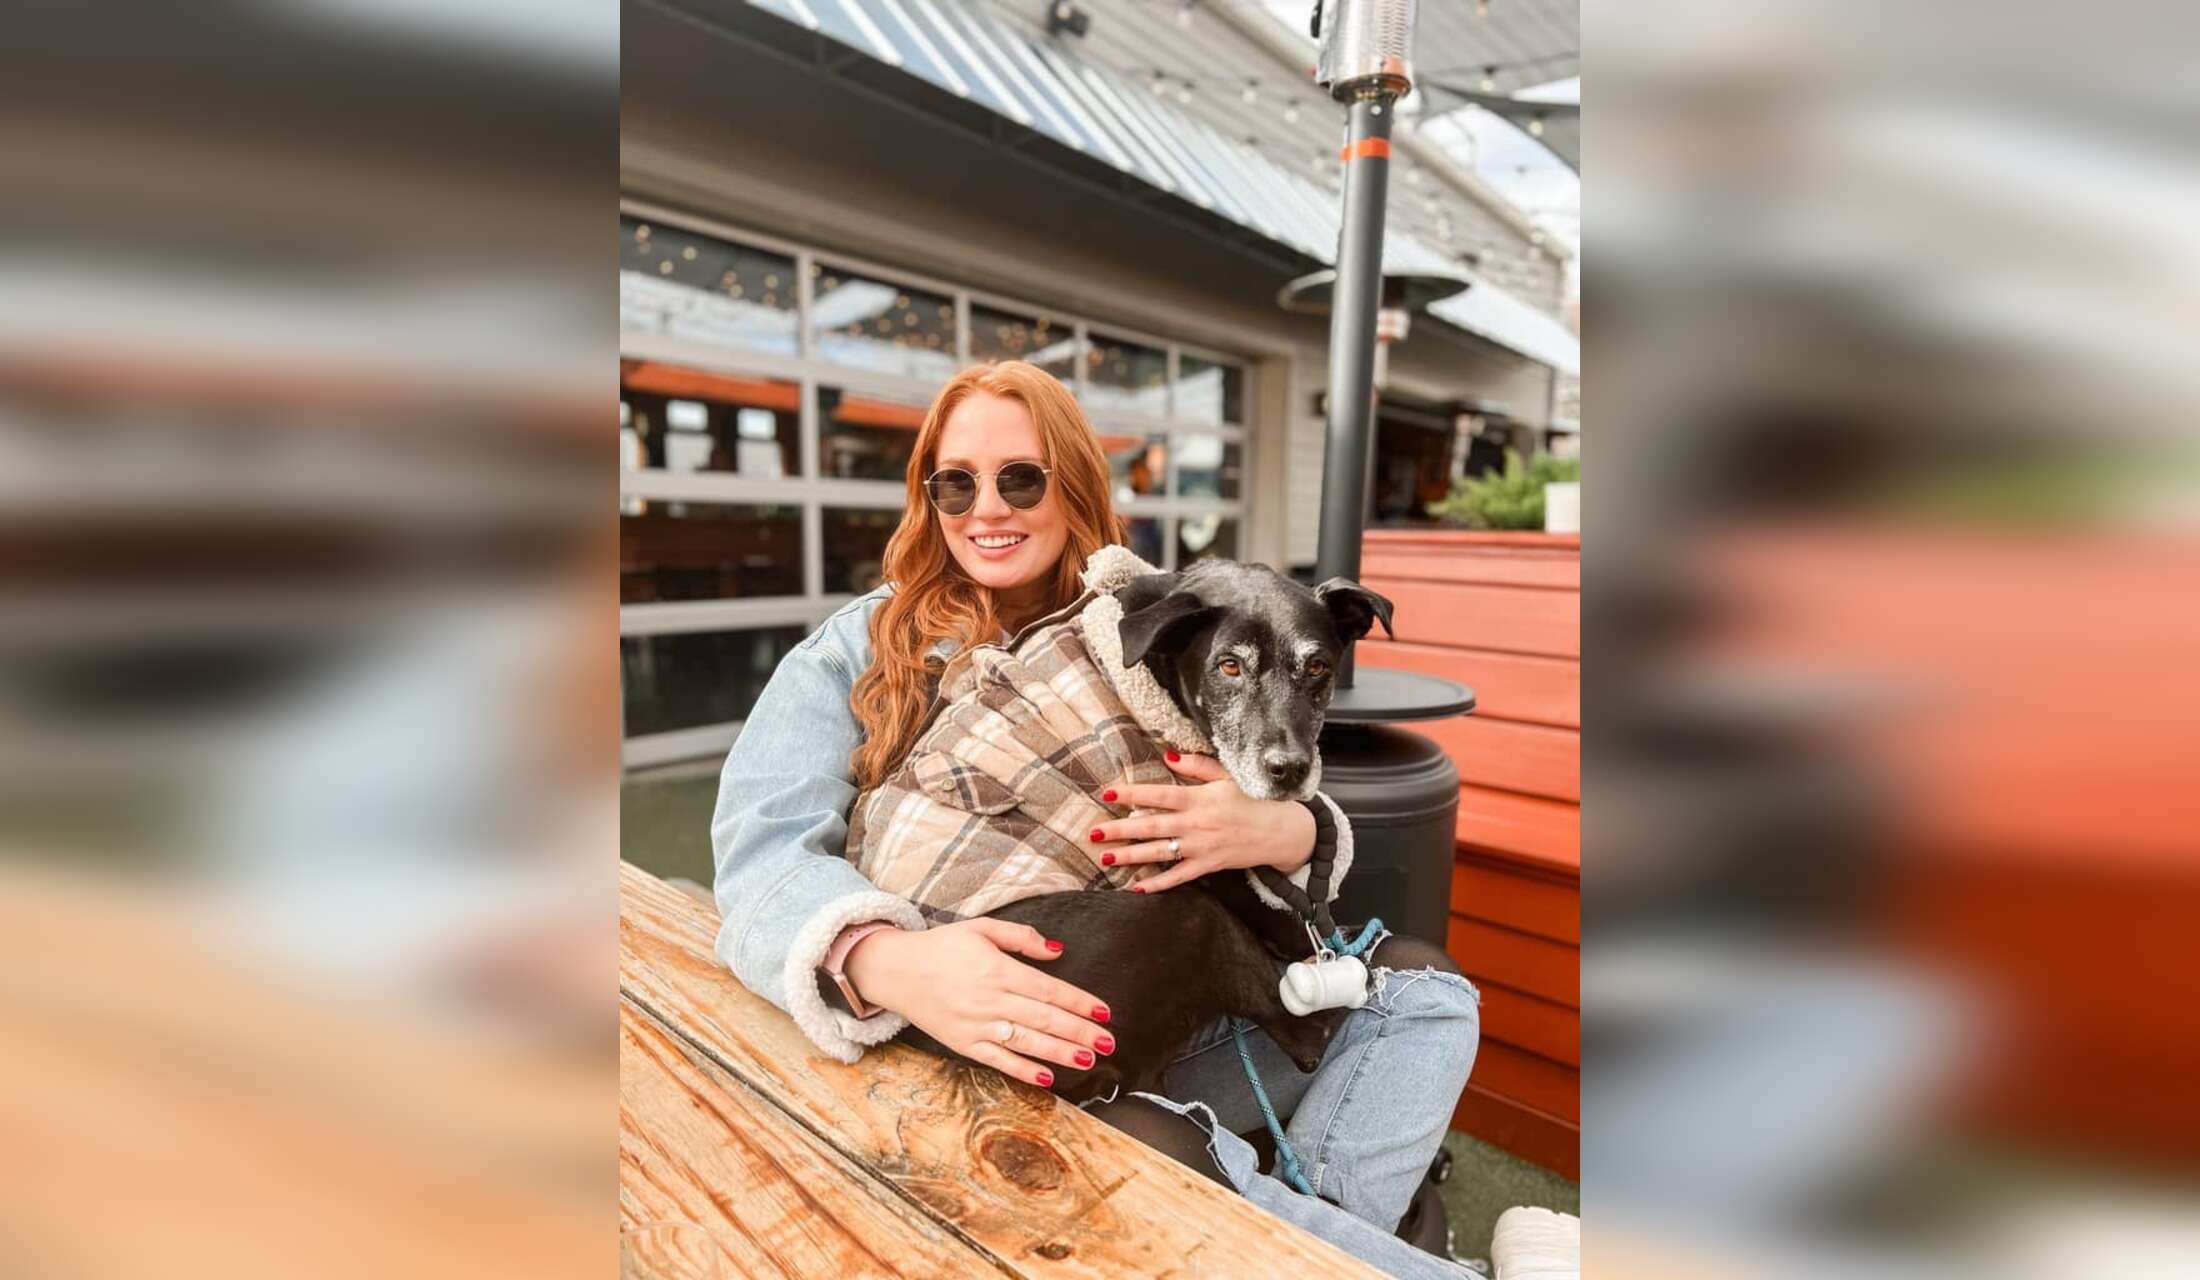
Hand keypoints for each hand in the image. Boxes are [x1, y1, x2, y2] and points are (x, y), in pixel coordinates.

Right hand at [843, 919, 1114, 1087]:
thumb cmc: (943, 946)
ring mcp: (976, 1025)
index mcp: (997, 969)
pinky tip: (1046, 1077)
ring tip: (1089, 1059)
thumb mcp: (981, 928)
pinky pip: (997, 1060)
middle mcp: (989, 1000)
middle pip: (1043, 1019)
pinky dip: (1022, 1070)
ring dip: (1060, 1052)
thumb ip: (1021, 937)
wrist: (896, 970)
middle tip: (1109, 1042)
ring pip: (1025, 1042)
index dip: (1078, 1001)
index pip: (1048, 989)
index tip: (1104, 1011)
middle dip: (1079, 1031)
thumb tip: (1057, 950)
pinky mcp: (963, 1043)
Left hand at [1090, 752, 1316, 893]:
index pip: (1159, 794)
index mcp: (1199, 799)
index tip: (1107, 792)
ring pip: (1159, 852)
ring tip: (1104, 858)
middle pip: (1151, 827)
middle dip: (1120, 830)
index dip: (1132, 793)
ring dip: (1131, 856)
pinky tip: (1136, 888)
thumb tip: (1168, 755)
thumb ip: (1197, 765)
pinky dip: (1158, 884)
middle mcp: (1196, 824)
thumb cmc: (1253, 799)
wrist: (1280, 831)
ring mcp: (1201, 847)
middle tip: (1093, 833)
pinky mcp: (1208, 865)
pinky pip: (1179, 877)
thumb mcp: (1228, 775)